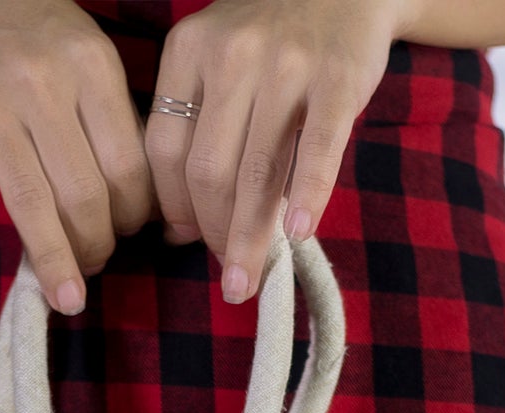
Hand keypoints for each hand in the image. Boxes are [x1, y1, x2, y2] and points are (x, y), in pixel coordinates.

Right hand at [0, 0, 154, 312]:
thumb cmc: (36, 35)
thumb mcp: (89, 56)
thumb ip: (114, 122)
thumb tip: (148, 210)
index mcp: (90, 67)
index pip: (127, 167)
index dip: (135, 217)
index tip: (131, 235)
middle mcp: (41, 80)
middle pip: (82, 191)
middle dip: (97, 245)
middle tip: (95, 266)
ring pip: (27, 195)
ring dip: (53, 256)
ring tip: (67, 297)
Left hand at [145, 0, 398, 302]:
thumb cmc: (273, 39)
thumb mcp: (218, 61)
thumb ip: (195, 129)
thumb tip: (179, 229)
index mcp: (189, 50)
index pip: (165, 152)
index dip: (173, 208)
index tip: (186, 242)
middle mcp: (233, 53)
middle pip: (207, 170)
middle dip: (213, 232)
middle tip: (228, 272)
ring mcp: (287, 64)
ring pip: (257, 172)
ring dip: (250, 237)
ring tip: (249, 281)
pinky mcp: (339, 77)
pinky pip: (317, 150)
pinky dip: (307, 196)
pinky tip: (297, 235)